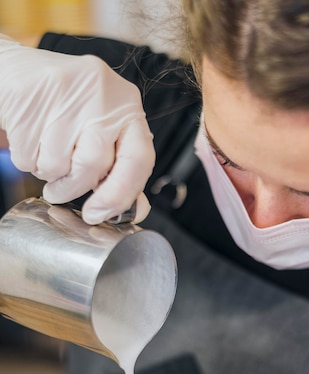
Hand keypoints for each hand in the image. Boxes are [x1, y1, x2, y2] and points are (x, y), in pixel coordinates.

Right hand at [0, 35, 154, 223]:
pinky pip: (29, 156)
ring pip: (59, 165)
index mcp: (127, 106)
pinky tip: (31, 138)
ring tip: (46, 152)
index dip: (120, 195)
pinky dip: (27, 160)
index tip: (99, 214)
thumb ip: (121, 170)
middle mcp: (102, 95)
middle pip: (94, 165)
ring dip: (48, 173)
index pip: (139, 159)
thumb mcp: (102, 131)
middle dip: (73, 188)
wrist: (16, 70)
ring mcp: (65, 93)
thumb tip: (136, 210)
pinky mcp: (29, 96)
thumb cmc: (65, 106)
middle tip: (60, 191)